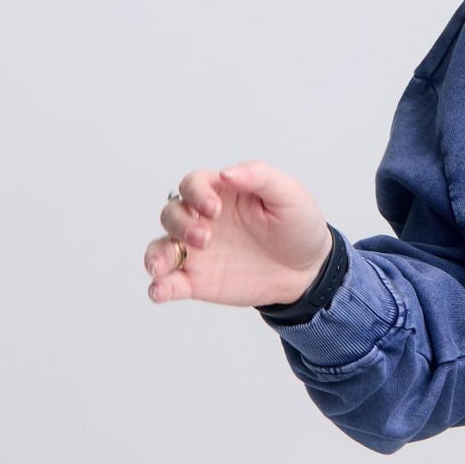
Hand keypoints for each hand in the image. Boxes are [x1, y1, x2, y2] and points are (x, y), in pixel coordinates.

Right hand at [145, 160, 333, 308]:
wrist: (308, 271)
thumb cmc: (298, 225)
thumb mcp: (289, 194)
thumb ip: (259, 177)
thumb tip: (226, 172)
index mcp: (221, 193)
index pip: (192, 184)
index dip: (195, 193)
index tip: (213, 209)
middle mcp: (202, 220)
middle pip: (171, 214)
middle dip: (180, 225)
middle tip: (204, 239)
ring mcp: (196, 252)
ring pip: (161, 248)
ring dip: (156, 256)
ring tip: (161, 268)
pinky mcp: (197, 281)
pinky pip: (169, 283)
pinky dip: (159, 287)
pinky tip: (160, 291)